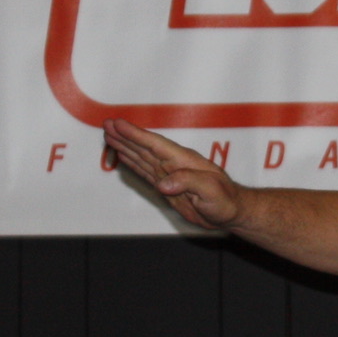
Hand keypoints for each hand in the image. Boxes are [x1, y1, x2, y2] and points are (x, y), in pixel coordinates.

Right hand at [102, 119, 245, 230]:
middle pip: (144, 147)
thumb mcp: (210, 191)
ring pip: (141, 157)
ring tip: (109, 135)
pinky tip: (123, 155)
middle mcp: (174, 164)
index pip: (155, 144)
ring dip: (125, 146)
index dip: (135, 134)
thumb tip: (162, 184)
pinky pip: (145, 171)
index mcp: (183, 160)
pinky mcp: (167, 186)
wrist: (231, 212)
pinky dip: (132, 162)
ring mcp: (169, 174)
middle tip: (106, 124)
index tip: (117, 123)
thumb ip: (188, 182)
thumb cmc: (226, 200)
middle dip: (124, 136)